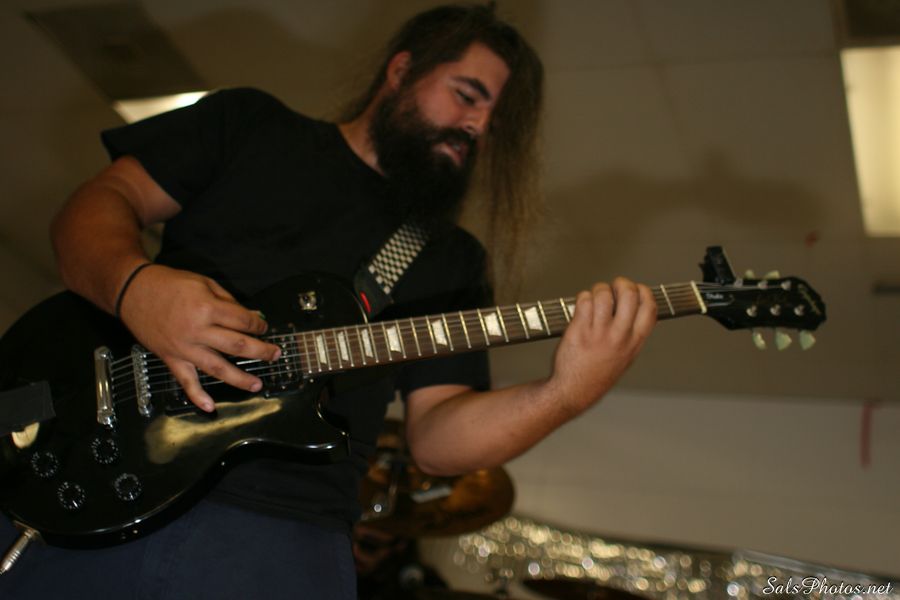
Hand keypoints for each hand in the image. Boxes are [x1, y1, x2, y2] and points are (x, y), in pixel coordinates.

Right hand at [117, 264, 280, 411]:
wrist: (133, 292)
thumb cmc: (170, 284)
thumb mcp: (204, 282)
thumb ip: (227, 301)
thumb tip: (250, 318)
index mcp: (207, 308)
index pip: (243, 321)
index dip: (258, 325)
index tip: (264, 327)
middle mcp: (197, 330)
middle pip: (237, 345)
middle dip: (260, 351)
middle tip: (275, 355)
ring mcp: (184, 347)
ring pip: (217, 368)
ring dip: (239, 379)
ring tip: (257, 385)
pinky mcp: (170, 358)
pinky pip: (185, 380)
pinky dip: (197, 396)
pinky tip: (211, 407)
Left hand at [547, 277, 655, 414]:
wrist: (574, 390)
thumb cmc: (598, 374)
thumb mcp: (627, 356)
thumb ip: (633, 333)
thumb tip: (636, 308)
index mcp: (634, 342)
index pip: (650, 307)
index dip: (644, 291)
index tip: (636, 289)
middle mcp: (619, 336)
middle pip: (629, 294)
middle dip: (621, 283)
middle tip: (612, 288)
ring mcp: (599, 333)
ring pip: (603, 294)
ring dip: (598, 289)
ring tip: (594, 298)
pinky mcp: (579, 330)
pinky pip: (584, 301)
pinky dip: (582, 298)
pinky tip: (581, 307)